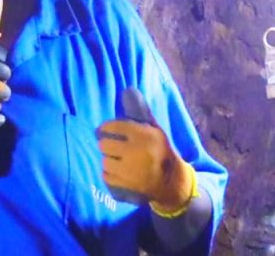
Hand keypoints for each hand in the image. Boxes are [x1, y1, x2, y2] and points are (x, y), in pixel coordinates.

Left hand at [96, 88, 195, 213]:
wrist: (171, 182)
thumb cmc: (161, 151)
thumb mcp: (156, 130)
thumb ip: (141, 113)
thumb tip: (128, 91)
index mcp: (144, 135)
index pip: (113, 126)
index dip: (105, 128)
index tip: (103, 130)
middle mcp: (135, 152)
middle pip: (104, 144)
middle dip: (106, 145)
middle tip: (111, 146)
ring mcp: (129, 170)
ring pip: (104, 161)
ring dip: (108, 160)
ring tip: (116, 160)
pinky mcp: (125, 185)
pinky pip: (106, 176)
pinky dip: (110, 174)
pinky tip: (118, 171)